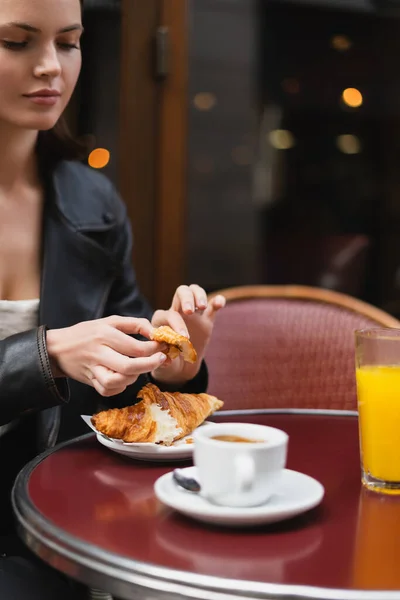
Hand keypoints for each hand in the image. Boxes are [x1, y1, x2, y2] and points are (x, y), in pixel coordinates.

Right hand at [46, 316, 166, 396]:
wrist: (57, 348)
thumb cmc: (87, 332)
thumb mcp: (109, 321)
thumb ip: (134, 324)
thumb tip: (155, 332)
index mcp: (104, 335)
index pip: (135, 347)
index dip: (153, 348)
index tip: (163, 345)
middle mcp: (98, 353)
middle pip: (129, 366)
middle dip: (149, 365)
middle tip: (161, 359)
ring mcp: (93, 369)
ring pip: (117, 381)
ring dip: (134, 377)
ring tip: (139, 368)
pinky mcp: (90, 382)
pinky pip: (107, 390)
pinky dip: (120, 387)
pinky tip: (125, 378)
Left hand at [151, 284, 225, 384]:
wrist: (180, 367)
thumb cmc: (168, 362)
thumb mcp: (163, 361)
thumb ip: (165, 355)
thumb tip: (169, 352)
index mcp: (162, 320)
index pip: (169, 314)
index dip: (176, 324)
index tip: (184, 338)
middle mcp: (176, 311)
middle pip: (181, 292)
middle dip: (186, 299)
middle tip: (190, 311)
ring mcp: (193, 313)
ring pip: (194, 291)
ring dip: (199, 295)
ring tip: (203, 306)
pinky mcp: (206, 319)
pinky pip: (212, 305)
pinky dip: (217, 301)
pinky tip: (220, 302)